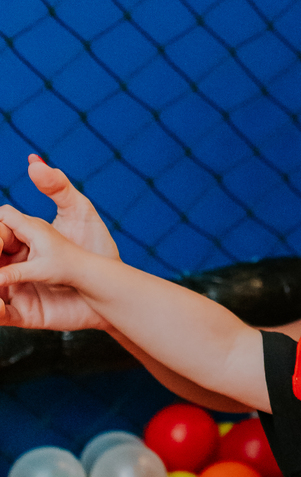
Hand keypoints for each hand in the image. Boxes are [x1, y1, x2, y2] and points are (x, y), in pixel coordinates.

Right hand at [0, 157, 119, 330]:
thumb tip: (34, 162)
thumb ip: (57, 187)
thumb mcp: (81, 214)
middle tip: (0, 261)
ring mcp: (18, 288)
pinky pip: (2, 314)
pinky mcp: (25, 313)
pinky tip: (0, 305)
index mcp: (24, 237)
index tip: (5, 244)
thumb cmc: (97, 248)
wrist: (114, 288)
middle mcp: (16, 262)